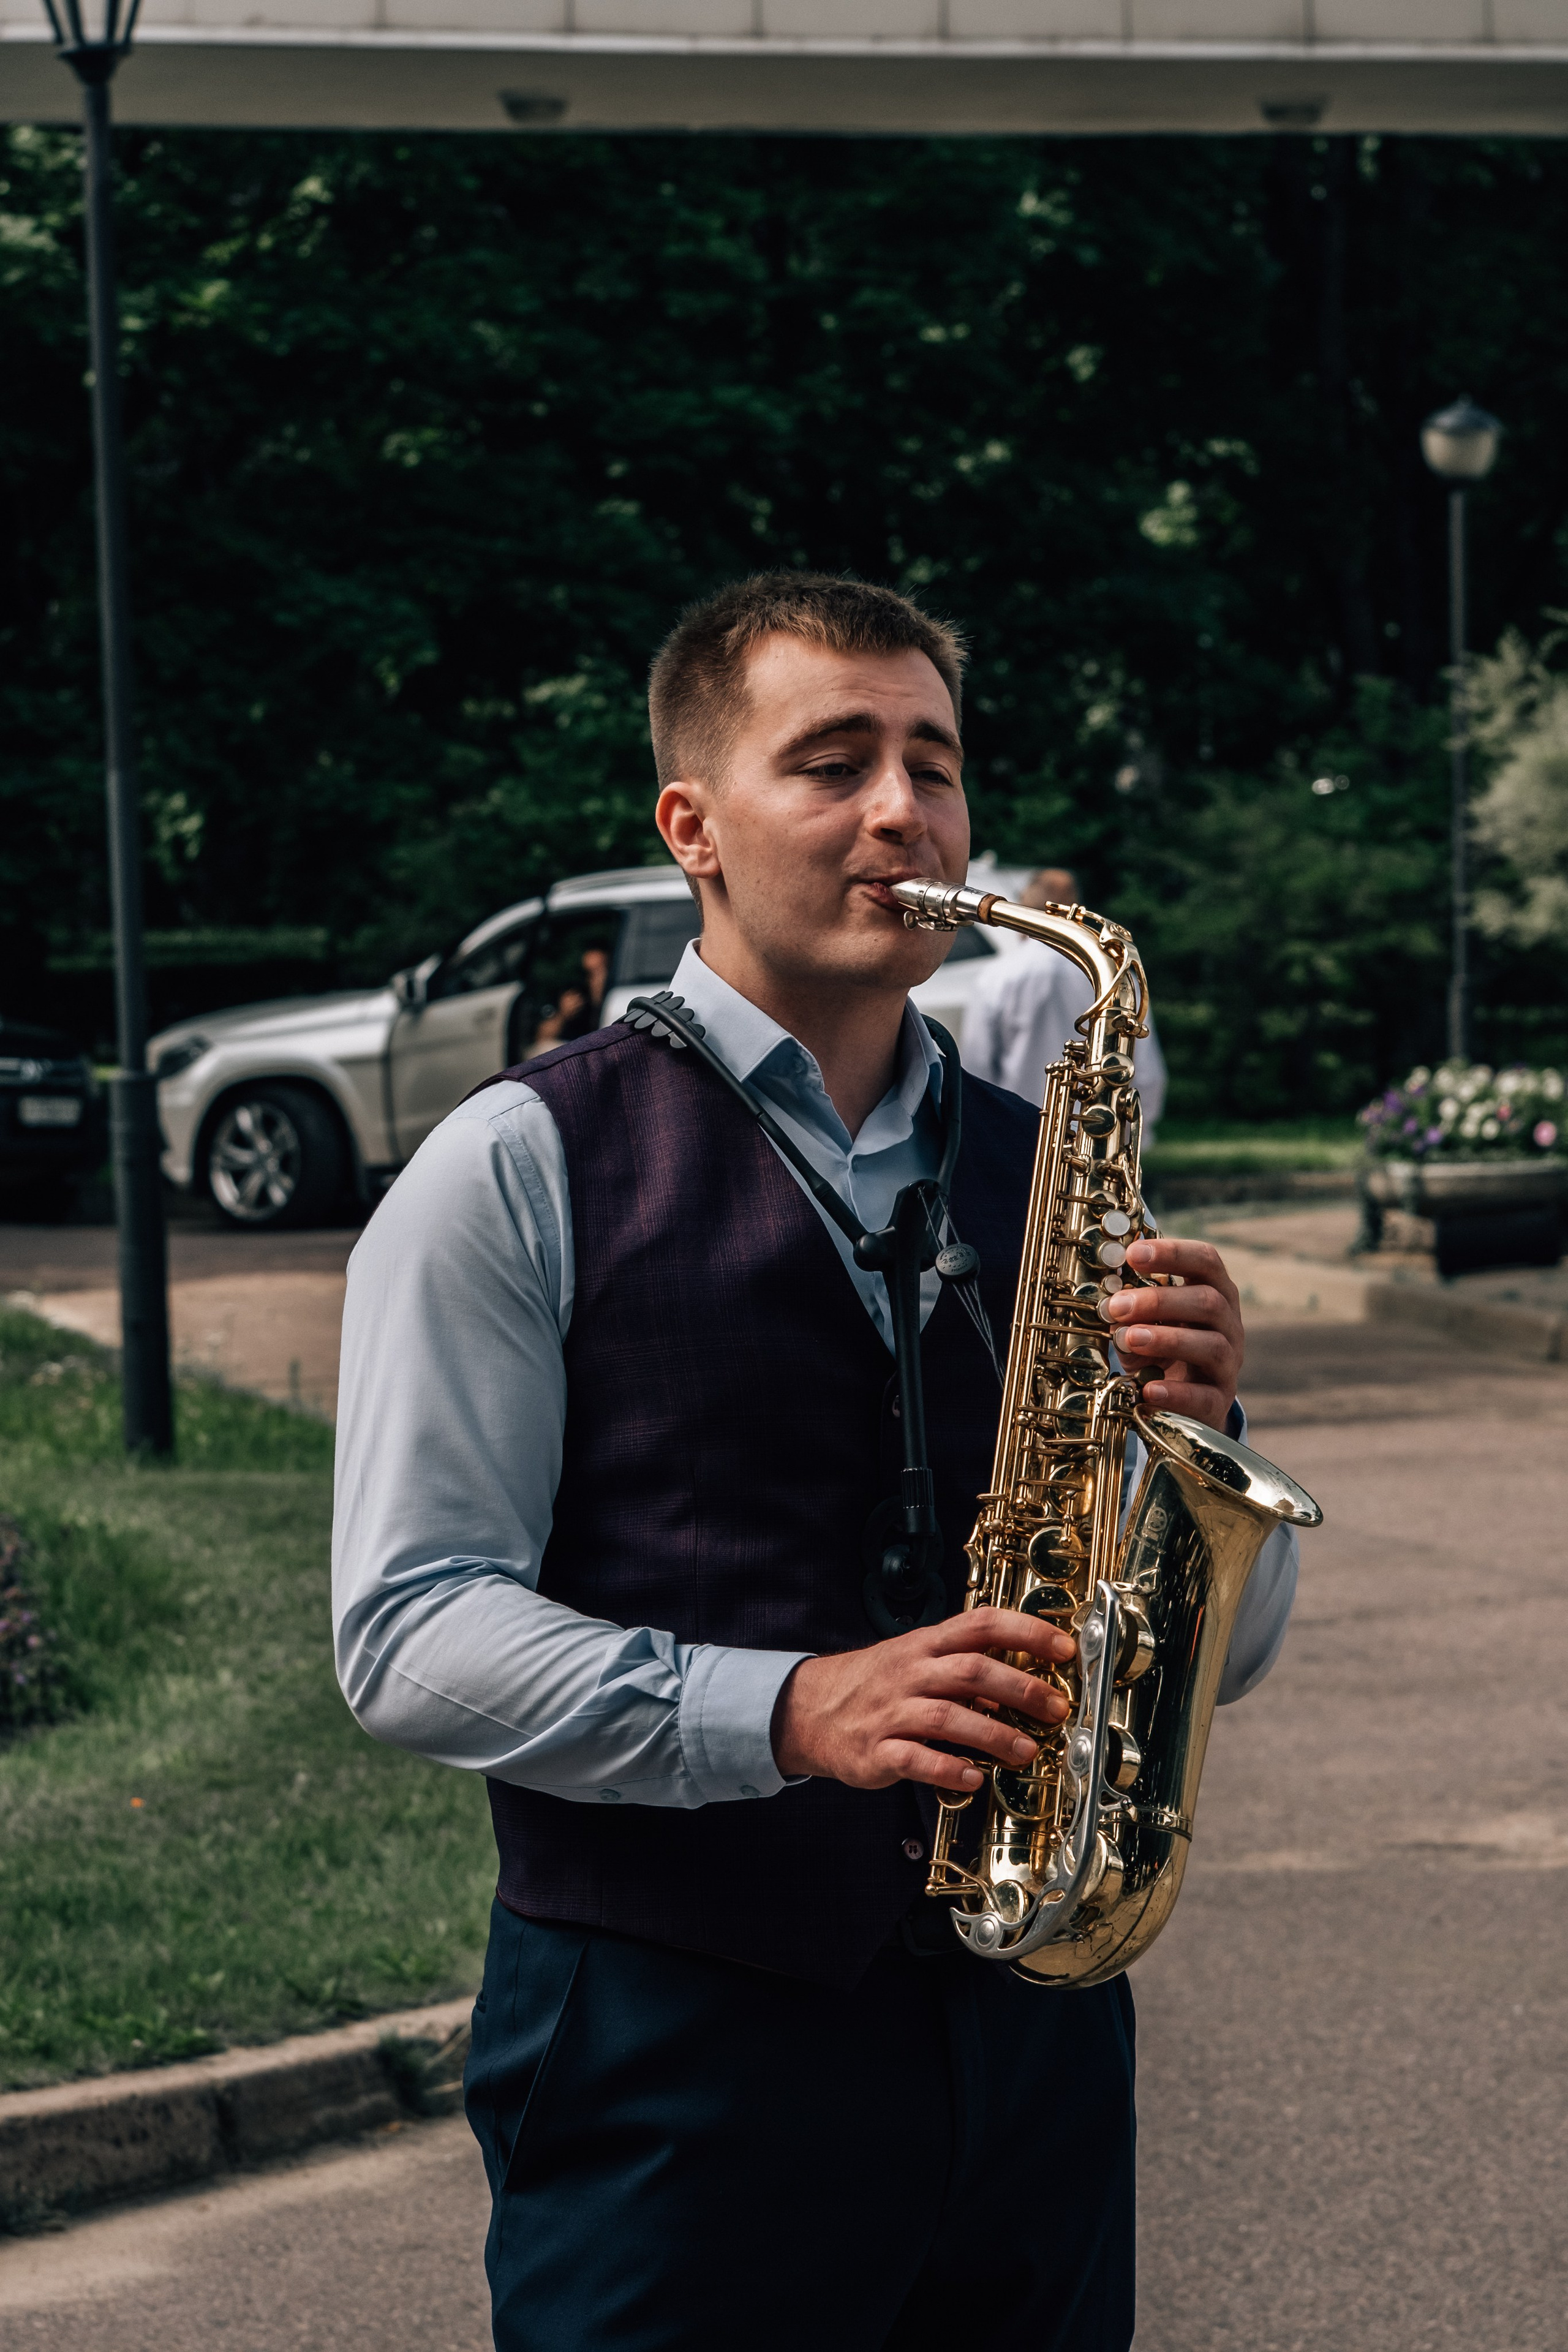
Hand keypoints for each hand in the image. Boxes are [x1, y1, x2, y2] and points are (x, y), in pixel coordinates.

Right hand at [771, 1608, 1075, 1794]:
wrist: (808, 1708)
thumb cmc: (874, 1684)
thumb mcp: (916, 1660)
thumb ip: (963, 1668)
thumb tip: (1019, 1687)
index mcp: (925, 1644)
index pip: (981, 1624)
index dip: (1026, 1632)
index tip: (1062, 1647)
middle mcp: (911, 1672)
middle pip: (972, 1670)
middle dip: (1021, 1688)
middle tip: (1055, 1708)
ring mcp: (892, 1711)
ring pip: (948, 1716)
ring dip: (993, 1735)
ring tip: (1026, 1751)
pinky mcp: (876, 1750)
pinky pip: (915, 1759)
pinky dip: (947, 1769)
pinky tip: (972, 1779)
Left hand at [1104, 1236, 1243, 1431]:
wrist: (1182, 1402)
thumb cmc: (1159, 1349)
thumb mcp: (1144, 1322)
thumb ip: (1129, 1306)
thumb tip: (1106, 1291)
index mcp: (1213, 1292)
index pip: (1206, 1261)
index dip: (1173, 1253)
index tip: (1133, 1254)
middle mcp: (1228, 1324)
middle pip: (1208, 1302)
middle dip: (1159, 1301)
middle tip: (1117, 1306)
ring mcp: (1228, 1363)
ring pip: (1210, 1345)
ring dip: (1166, 1339)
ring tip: (1129, 1339)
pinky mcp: (1219, 1400)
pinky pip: (1205, 1396)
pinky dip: (1176, 1393)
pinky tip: (1148, 1389)